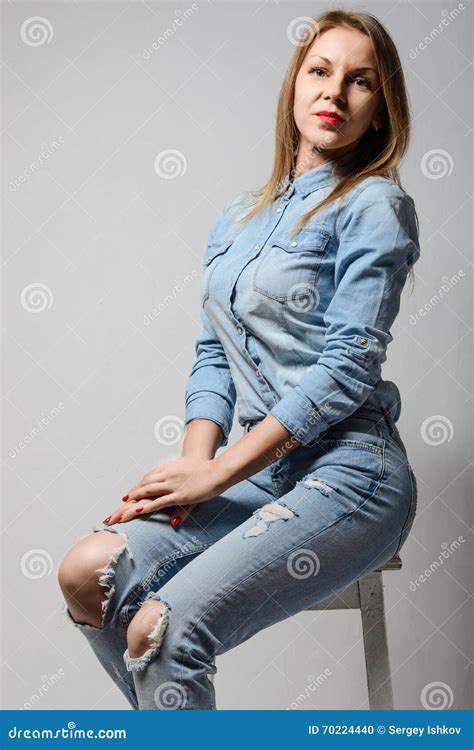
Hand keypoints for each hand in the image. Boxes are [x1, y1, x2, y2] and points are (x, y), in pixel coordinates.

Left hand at [101, 456, 227, 526]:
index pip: (144, 482)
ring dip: (130, 506)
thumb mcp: (185, 473)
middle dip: (124, 504)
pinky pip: (160, 501)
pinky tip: (138, 510)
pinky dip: (148, 505)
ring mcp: (172, 485)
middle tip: (111, 517)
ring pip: (145, 495)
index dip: (132, 492)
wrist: (217, 469)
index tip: (122, 501)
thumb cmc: (202, 470)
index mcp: (165, 470)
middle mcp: (165, 476)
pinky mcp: (180, 495)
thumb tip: (170, 490)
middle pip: (139, 489)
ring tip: (117, 517)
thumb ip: (175, 482)